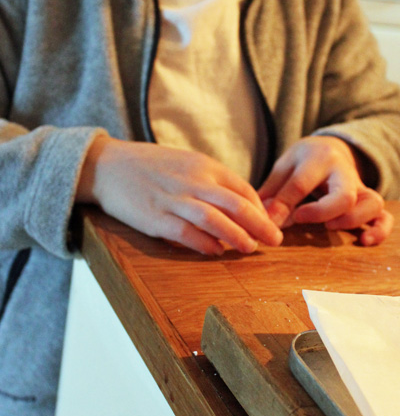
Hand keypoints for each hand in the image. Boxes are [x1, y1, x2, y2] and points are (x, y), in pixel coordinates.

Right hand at [76, 136, 282, 255]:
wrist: (108, 165)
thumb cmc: (152, 167)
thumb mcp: (187, 164)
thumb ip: (212, 182)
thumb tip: (241, 206)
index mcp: (203, 166)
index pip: (242, 188)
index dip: (259, 209)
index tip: (270, 225)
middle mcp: (192, 181)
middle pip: (235, 204)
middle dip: (260, 224)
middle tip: (275, 240)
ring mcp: (173, 200)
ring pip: (214, 219)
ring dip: (236, 235)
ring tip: (251, 248)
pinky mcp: (155, 218)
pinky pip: (185, 233)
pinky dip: (204, 243)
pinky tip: (217, 252)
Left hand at [258, 136, 392, 245]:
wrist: (330, 148)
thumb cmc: (303, 162)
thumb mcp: (284, 168)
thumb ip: (273, 194)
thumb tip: (262, 222)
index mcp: (319, 158)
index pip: (303, 183)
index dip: (287, 203)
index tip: (273, 220)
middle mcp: (345, 172)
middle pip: (344, 194)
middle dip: (323, 212)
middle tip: (302, 218)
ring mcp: (361, 187)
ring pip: (372, 203)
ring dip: (352, 220)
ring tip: (331, 228)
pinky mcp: (370, 202)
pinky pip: (385, 216)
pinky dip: (380, 230)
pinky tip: (364, 241)